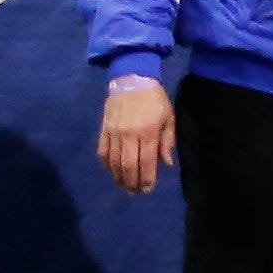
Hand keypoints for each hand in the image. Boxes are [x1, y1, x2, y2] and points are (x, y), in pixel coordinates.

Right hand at [99, 77, 175, 194]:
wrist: (131, 79)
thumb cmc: (155, 99)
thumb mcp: (169, 117)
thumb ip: (168, 141)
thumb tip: (167, 163)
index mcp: (148, 132)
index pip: (147, 161)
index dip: (147, 178)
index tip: (148, 189)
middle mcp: (129, 135)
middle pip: (128, 165)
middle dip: (132, 182)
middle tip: (135, 193)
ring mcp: (114, 132)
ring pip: (114, 161)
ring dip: (118, 177)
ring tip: (124, 187)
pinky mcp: (103, 129)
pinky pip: (103, 152)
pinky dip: (107, 165)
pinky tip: (112, 172)